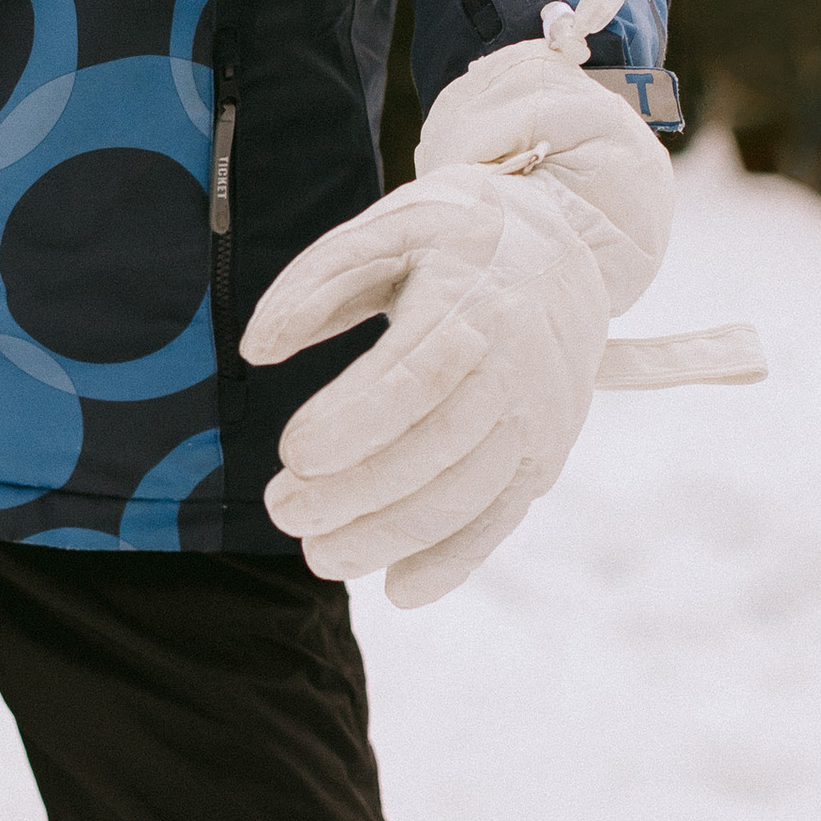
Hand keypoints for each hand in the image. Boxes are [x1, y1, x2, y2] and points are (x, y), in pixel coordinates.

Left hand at [244, 0, 714, 608]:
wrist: (563, 244)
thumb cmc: (450, 236)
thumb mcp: (383, 229)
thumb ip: (316, 284)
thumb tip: (257, 350)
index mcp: (478, 295)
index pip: (418, 373)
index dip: (356, 421)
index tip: (292, 452)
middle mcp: (522, 362)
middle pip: (442, 445)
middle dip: (360, 491)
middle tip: (282, 512)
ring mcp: (542, 416)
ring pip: (471, 491)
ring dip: (395, 536)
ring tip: (320, 557)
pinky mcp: (545, 454)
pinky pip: (503, 516)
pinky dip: (456, 560)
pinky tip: (400, 591)